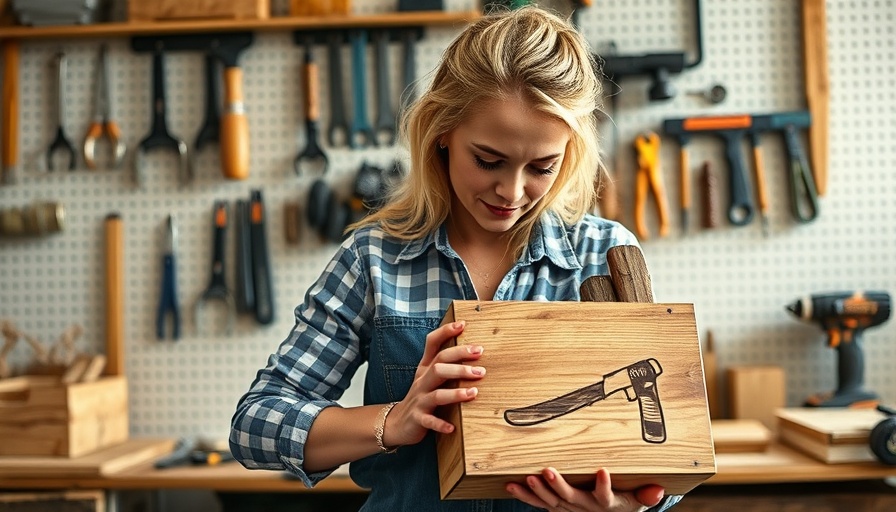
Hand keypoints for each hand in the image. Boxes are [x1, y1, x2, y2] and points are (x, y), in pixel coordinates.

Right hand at [382, 320, 484, 447]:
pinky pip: (430, 421)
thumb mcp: (427, 376)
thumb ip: (444, 363)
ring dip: (456, 393)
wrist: (397, 422)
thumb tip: (471, 348)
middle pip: (439, 367)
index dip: (446, 332)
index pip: (432, 344)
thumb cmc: (420, 397)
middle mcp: (422, 381)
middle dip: (460, 365)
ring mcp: (419, 400)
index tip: (462, 325)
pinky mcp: (418, 419)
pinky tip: (452, 427)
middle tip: (481, 369)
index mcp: (425, 368)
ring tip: (473, 393)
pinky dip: (441, 424)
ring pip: (437, 394)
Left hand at [506, 467, 663, 511]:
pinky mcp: (556, 507)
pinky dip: (525, 495)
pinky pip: (538, 503)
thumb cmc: (622, 504)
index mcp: (606, 505)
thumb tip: (658, 491)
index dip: (604, 486)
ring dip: (538, 491)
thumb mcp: (637, 502)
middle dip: (559, 485)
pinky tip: (511, 486)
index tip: (604, 471)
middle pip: (571, 498)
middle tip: (548, 470)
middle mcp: (585, 508)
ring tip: (528, 478)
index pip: (606, 497)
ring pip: (551, 501)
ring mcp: (568, 509)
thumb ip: (645, 496)